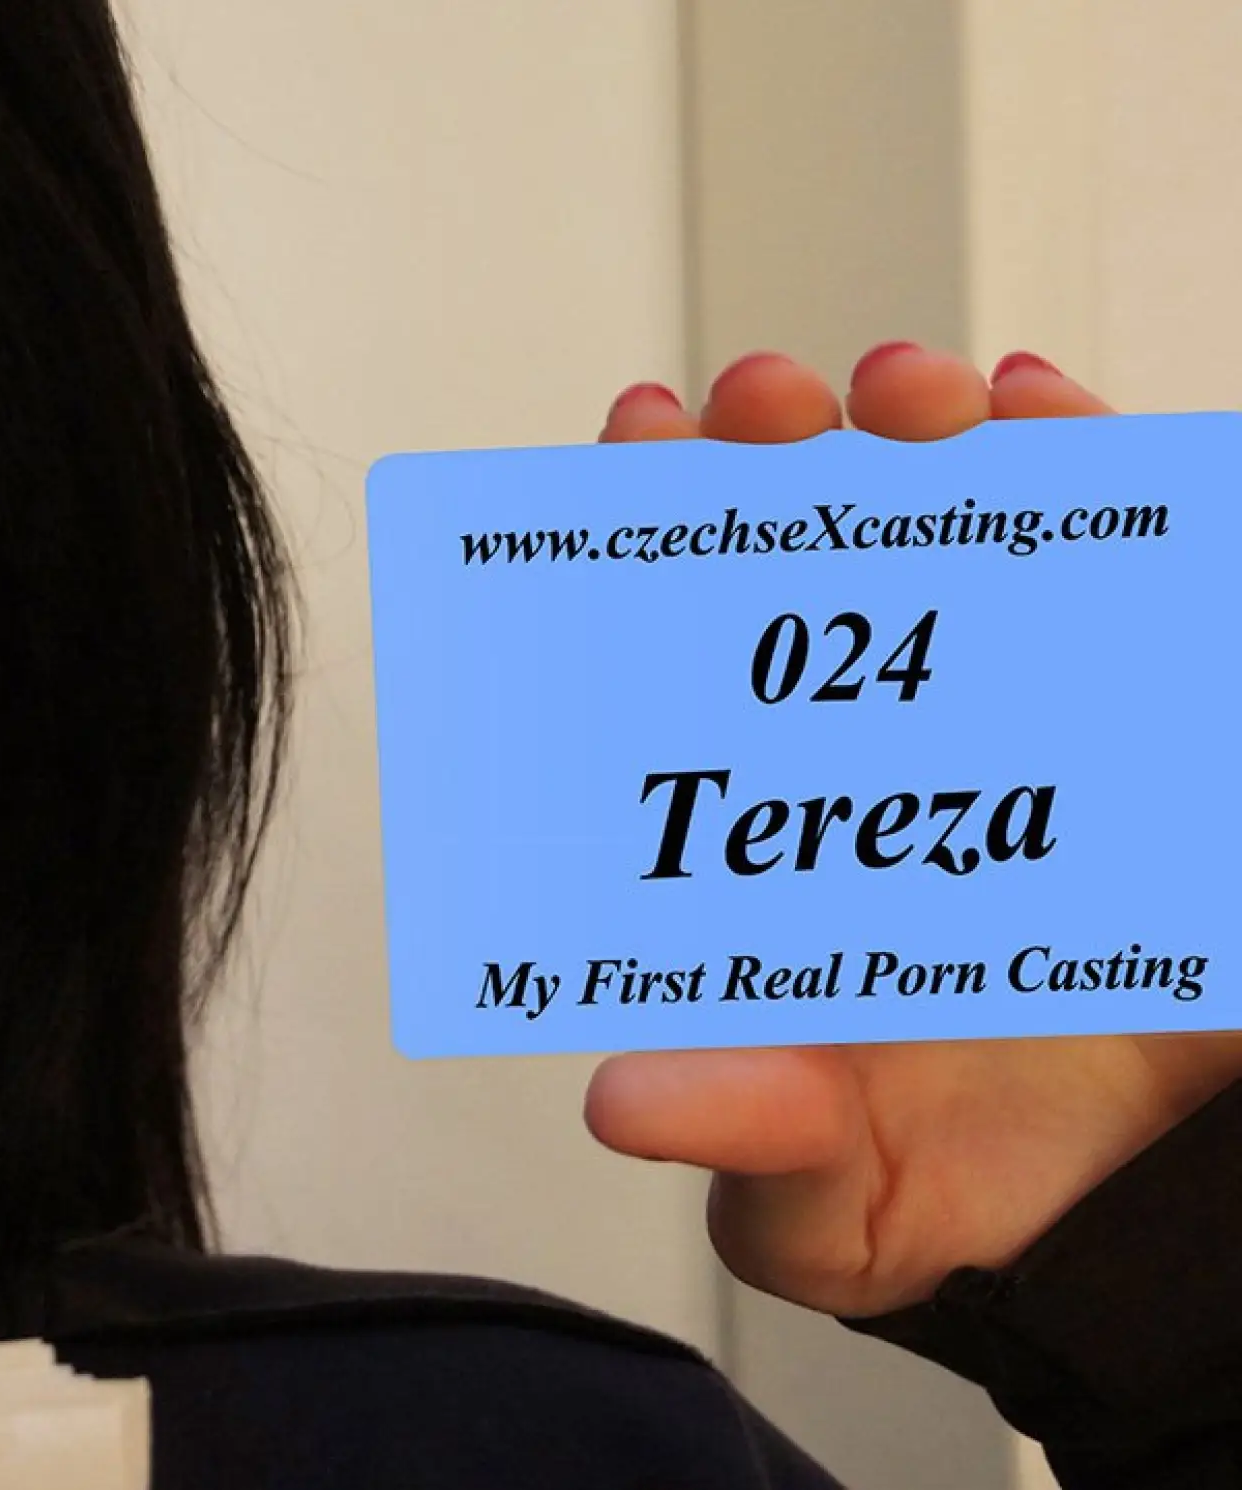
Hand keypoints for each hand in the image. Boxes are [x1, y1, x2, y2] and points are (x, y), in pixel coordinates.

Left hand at [581, 343, 1241, 1317]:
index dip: (637, 537)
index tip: (629, 446)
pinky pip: (1135, 562)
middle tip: (761, 407)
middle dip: (771, 451)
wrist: (1168, 1212)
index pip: (673, 648)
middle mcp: (872, 740)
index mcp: (761, 827)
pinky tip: (1054, 414)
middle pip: (801, 550)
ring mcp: (1013, 707)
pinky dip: (1100, 470)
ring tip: (913, 396)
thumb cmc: (963, 1181)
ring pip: (961, 523)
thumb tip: (624, 1103)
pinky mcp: (1152, 706)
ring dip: (928, 434)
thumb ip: (743, 1136)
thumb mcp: (837, 1198)